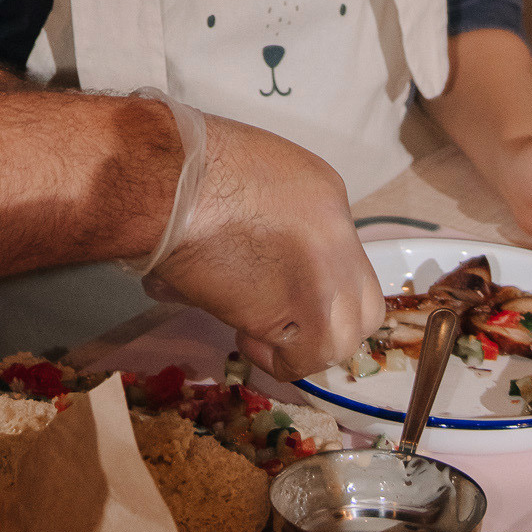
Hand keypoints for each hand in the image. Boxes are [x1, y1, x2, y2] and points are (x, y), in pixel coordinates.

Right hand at [155, 112, 385, 374]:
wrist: (169, 183)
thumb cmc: (187, 170)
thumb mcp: (249, 175)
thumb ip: (270, 216)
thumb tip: (253, 263)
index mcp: (326, 193)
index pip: (341, 256)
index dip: (314, 283)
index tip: (280, 289)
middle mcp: (338, 233)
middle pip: (362, 302)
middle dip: (328, 322)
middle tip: (284, 323)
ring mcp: (326, 272)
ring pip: (345, 335)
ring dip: (305, 345)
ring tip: (260, 334)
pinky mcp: (302, 307)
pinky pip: (305, 356)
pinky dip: (280, 361)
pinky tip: (246, 338)